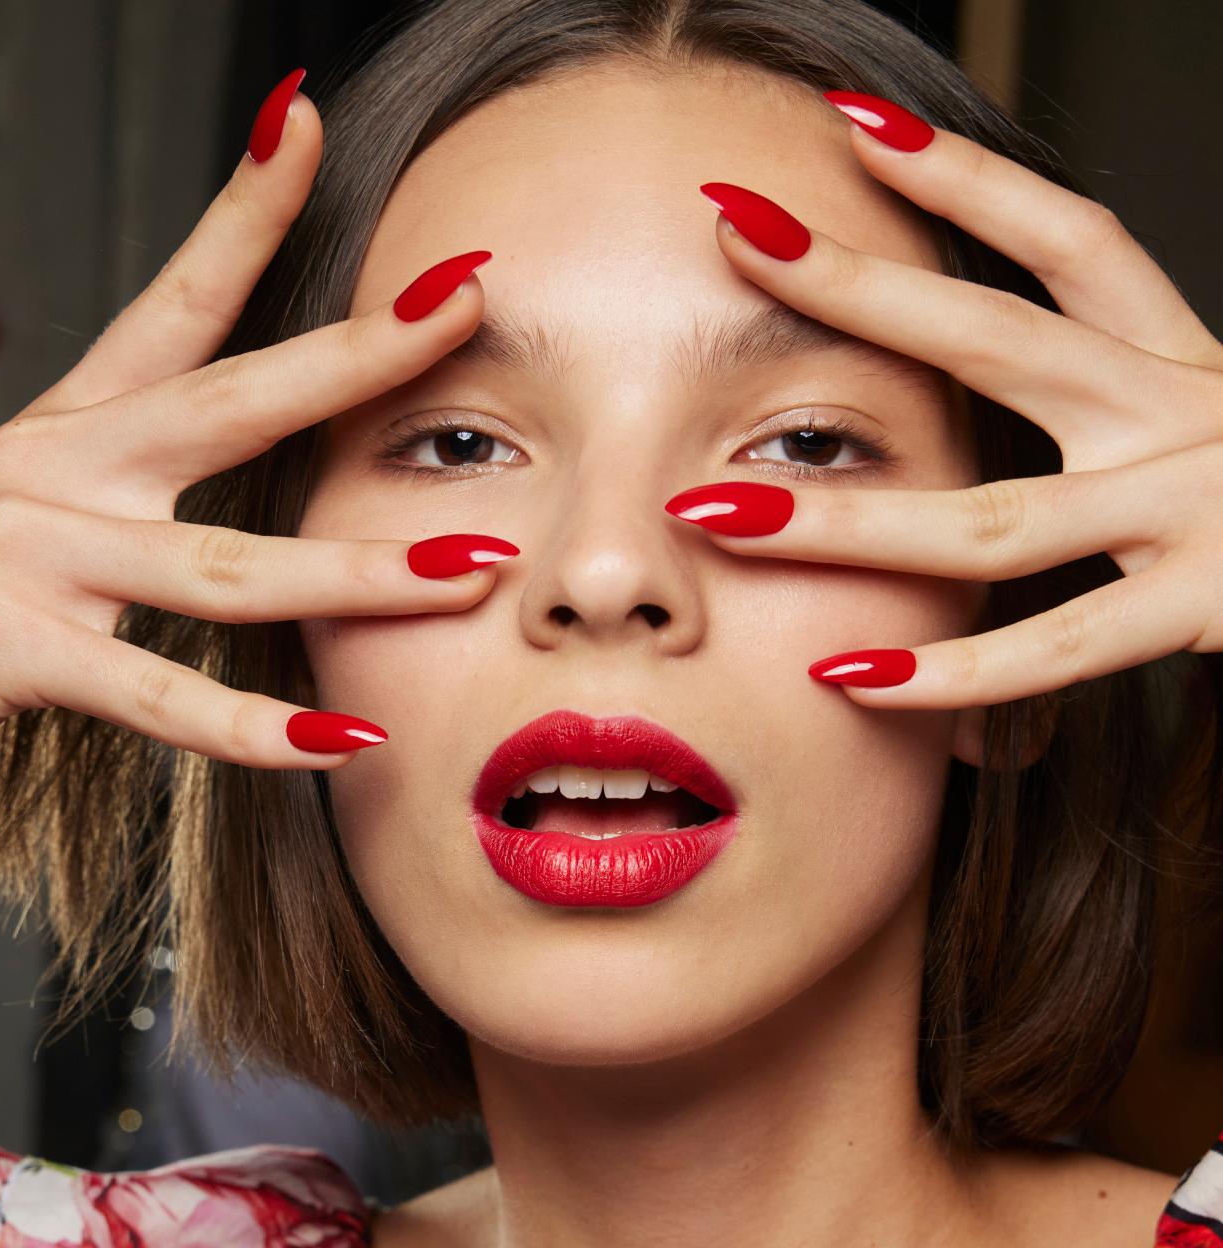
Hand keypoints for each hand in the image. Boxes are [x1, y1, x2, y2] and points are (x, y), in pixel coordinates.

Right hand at [0, 73, 509, 766]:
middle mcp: (58, 467)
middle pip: (232, 401)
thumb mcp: (72, 504)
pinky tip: (342, 738)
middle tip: (464, 302)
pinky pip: (158, 696)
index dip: (241, 210)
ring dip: (363, 574)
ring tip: (479, 568)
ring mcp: (35, 553)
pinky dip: (252, 726)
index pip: (176, 299)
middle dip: (358, 354)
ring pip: (230, 571)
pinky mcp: (13, 650)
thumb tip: (288, 486)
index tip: (305, 122)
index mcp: (83, 424)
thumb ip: (165, 487)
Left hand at [669, 92, 1222, 710]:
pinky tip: (849, 671)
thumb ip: (1100, 401)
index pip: (1066, 240)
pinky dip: (952, 670)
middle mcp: (1185, 413)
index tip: (855, 125)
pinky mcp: (1213, 610)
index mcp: (1180, 359)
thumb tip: (977, 369)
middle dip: (861, 286)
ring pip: (994, 518)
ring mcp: (1196, 510)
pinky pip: (1056, 648)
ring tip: (713, 507)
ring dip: (843, 518)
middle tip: (739, 234)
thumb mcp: (1199, 417)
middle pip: (998, 337)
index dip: (965, 180)